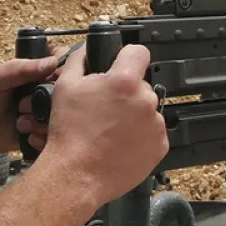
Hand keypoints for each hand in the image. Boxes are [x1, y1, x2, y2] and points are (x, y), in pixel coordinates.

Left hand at [0, 53, 61, 154]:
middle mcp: (44, 95)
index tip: (53, 85)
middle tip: (25, 107)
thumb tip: (52, 62)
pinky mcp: (38, 134)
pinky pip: (51, 138)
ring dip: (43, 123)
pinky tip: (26, 135)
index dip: (65, 78)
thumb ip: (23, 68)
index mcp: (37, 76)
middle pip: (67, 99)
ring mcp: (42, 115)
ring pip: (61, 121)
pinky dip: (42, 139)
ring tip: (21, 122)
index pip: (65, 71)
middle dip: (50, 106)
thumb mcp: (0, 77)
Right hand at [32, 43, 168, 209]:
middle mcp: (145, 100)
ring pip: (146, 109)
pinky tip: (120, 143)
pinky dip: (140, 135)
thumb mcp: (65, 87)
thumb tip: (87, 50)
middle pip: (140, 84)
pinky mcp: (160, 146)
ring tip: (111, 129)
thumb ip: (79, 60)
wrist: (76, 175)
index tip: (121, 65)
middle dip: (125, 92)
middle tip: (106, 107)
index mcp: (124, 82)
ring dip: (133, 114)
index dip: (127, 57)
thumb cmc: (70, 134)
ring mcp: (155, 125)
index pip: (139, 52)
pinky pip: (152, 132)